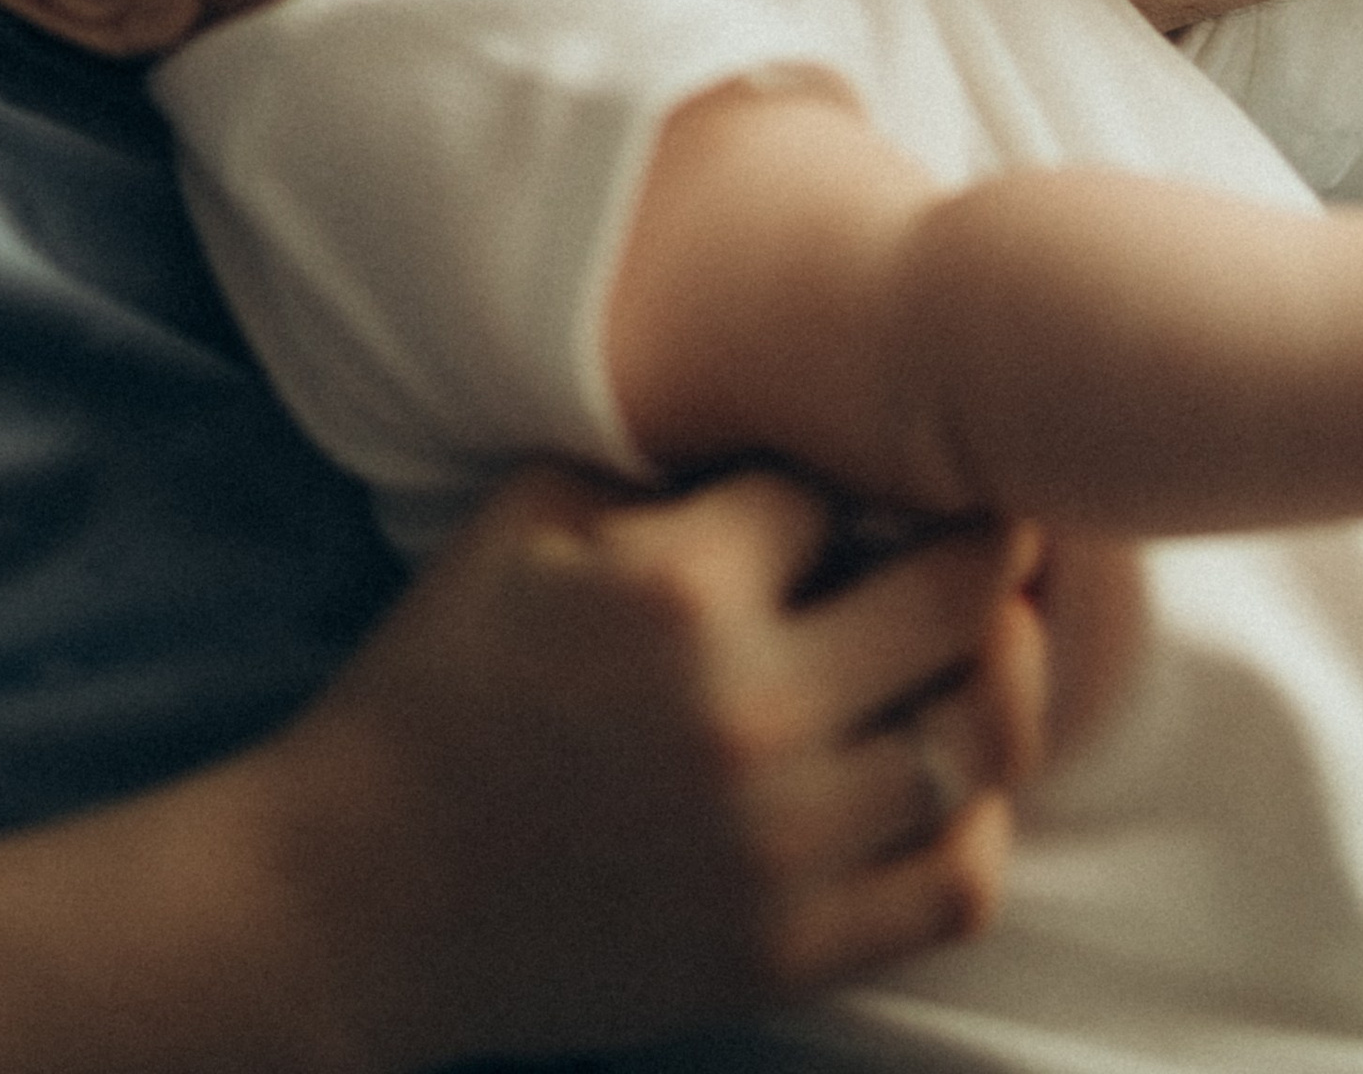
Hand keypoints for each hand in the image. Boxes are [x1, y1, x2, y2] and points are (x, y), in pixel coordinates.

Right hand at [282, 464, 1055, 1062]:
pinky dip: (976, 817)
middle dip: (987, 542)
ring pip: (983, 738)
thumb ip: (667, 453)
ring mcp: (780, 845)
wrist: (365, 890)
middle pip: (962, 593)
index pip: (850, 482)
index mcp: (679, 584)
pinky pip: (958, 879)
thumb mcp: (530, 511)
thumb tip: (807, 411)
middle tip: (983, 523)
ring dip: (997, 675)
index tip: (877, 456)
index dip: (865, 461)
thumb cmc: (448, 676)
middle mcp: (749, 711)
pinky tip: (939, 773)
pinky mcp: (789, 951)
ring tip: (978, 641)